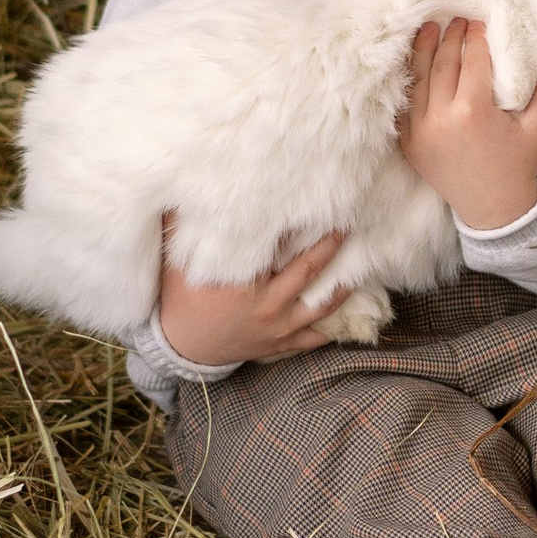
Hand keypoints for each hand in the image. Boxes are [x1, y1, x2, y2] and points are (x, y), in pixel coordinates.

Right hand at [157, 219, 349, 368]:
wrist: (182, 349)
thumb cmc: (181, 301)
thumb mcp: (178, 264)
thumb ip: (182, 228)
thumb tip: (184, 188)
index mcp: (244, 284)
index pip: (276, 248)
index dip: (295, 226)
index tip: (312, 205)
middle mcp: (267, 306)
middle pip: (308, 271)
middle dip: (329, 247)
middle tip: (345, 225)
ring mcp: (278, 328)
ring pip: (321, 306)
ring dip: (342, 287)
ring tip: (358, 267)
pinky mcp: (281, 345)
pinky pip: (314, 338)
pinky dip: (332, 328)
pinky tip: (347, 315)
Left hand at [399, 14, 536, 235]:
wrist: (494, 211)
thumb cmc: (518, 167)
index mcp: (473, 111)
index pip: (472, 62)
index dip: (475, 39)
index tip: (478, 21)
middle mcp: (441, 119)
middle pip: (442, 65)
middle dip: (449, 38)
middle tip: (455, 19)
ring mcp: (420, 132)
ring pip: (418, 80)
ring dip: (422, 51)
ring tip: (428, 28)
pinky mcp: (409, 144)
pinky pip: (405, 105)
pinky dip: (408, 82)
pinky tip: (414, 64)